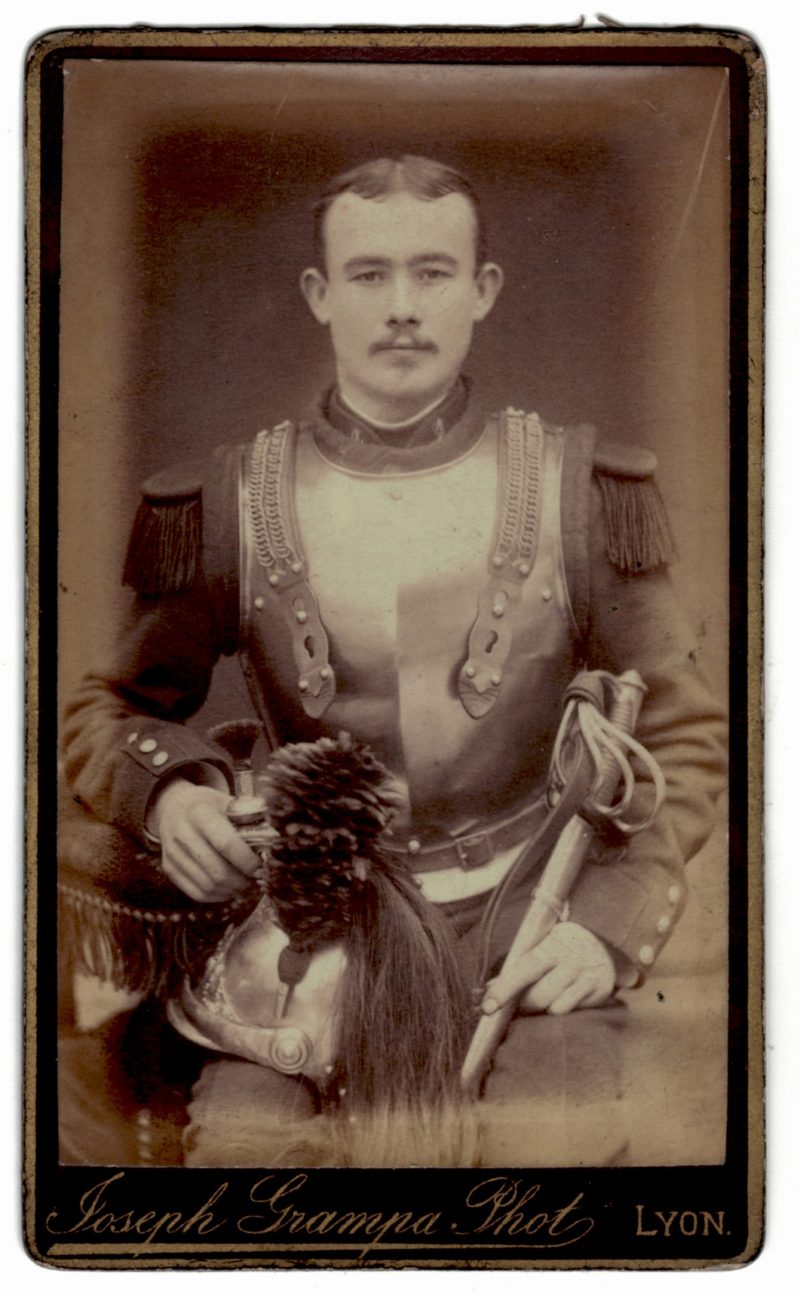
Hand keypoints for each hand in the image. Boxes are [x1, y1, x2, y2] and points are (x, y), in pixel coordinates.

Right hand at [150, 778, 260, 902]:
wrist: (173, 806)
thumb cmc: (209, 806)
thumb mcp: (228, 802)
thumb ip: (250, 819)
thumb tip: (271, 843)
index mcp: (199, 813)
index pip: (226, 844)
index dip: (247, 860)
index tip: (260, 865)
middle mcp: (182, 834)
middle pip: (217, 871)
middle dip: (242, 880)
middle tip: (255, 878)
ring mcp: (173, 854)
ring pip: (208, 886)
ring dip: (232, 890)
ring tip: (244, 883)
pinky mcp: (169, 869)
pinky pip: (197, 893)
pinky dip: (218, 896)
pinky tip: (229, 888)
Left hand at [480, 921, 615, 1016]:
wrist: (604, 939)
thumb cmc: (562, 947)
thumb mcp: (541, 948)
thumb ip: (517, 967)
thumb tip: (489, 988)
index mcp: (550, 946)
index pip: (523, 970)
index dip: (503, 989)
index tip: (487, 1008)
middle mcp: (569, 960)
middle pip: (537, 996)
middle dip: (524, 1004)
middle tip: (521, 1002)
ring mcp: (584, 975)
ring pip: (554, 1007)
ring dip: (543, 1008)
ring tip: (545, 997)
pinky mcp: (598, 989)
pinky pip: (571, 1010)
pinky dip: (561, 1008)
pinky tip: (564, 998)